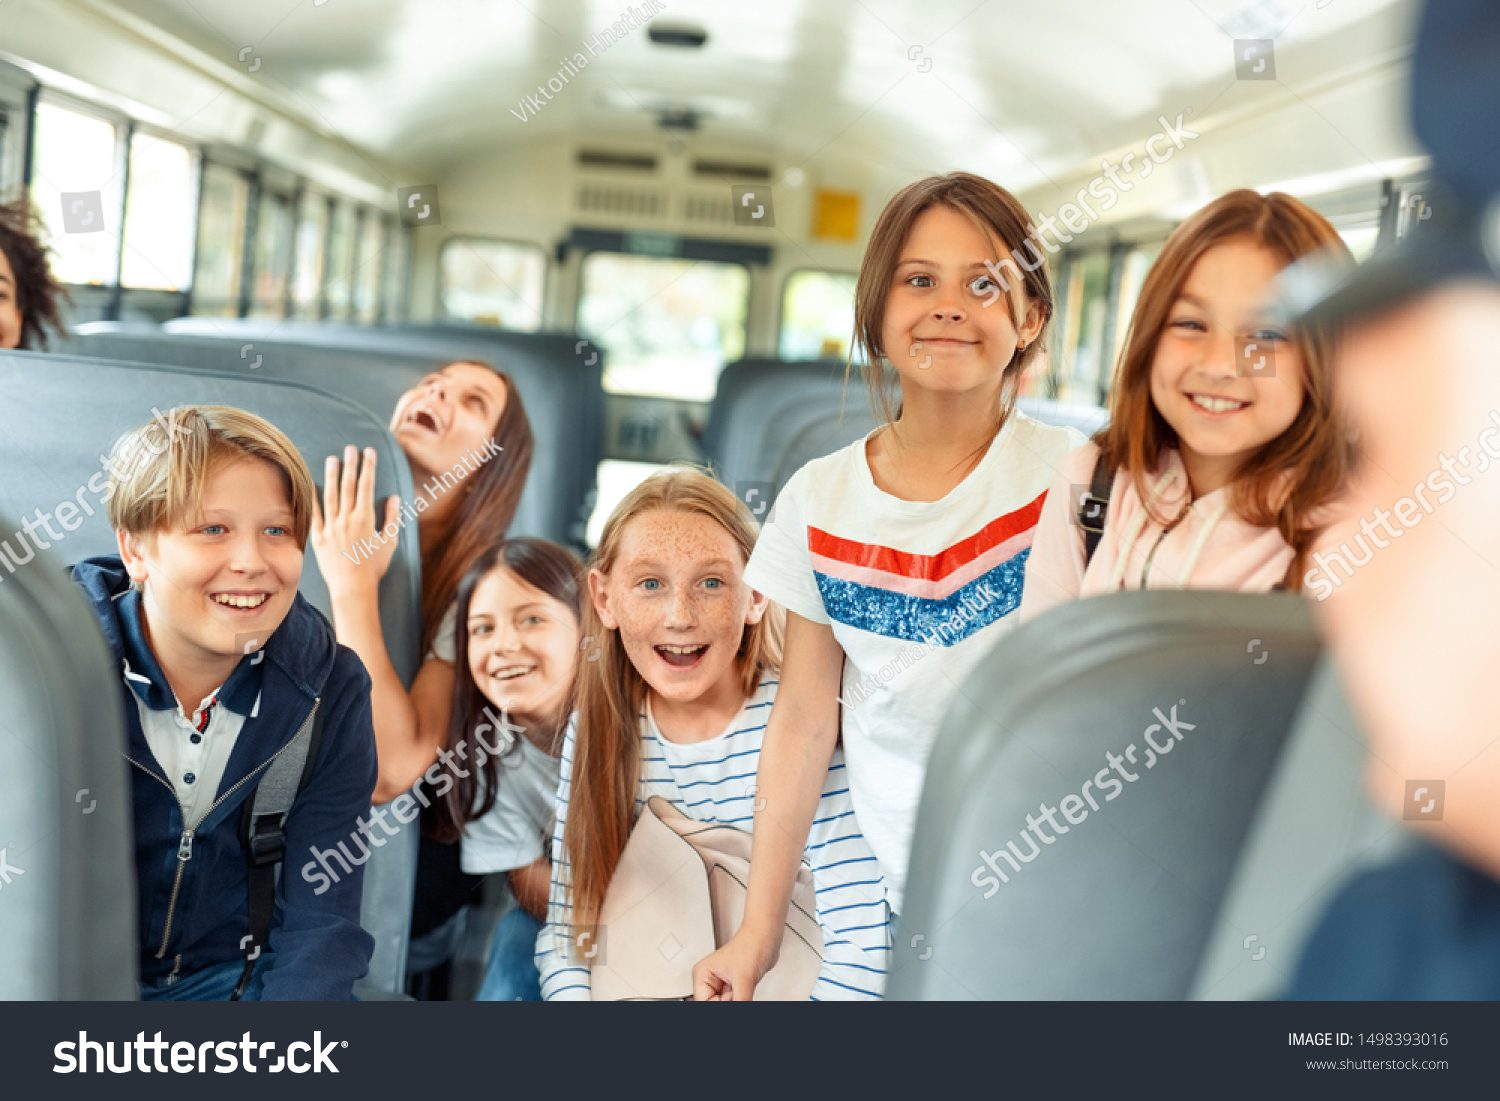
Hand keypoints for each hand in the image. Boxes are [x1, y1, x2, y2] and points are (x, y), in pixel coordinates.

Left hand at [309, 445, 401, 596]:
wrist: (353, 587)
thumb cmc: (374, 567)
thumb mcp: (389, 542)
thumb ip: (392, 518)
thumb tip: (394, 498)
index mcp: (365, 519)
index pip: (366, 486)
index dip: (368, 467)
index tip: (368, 452)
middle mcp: (347, 519)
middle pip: (348, 486)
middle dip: (351, 465)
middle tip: (350, 448)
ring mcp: (331, 527)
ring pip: (331, 496)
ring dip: (332, 476)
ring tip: (332, 459)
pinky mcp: (319, 537)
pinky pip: (314, 514)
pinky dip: (312, 499)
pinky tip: (311, 485)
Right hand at [692, 929, 779, 1001]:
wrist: (767, 937)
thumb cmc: (752, 945)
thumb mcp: (744, 980)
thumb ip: (740, 1002)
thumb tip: (739, 1011)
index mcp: (702, 974)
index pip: (704, 1003)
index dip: (719, 1006)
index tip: (732, 1001)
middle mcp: (710, 980)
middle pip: (715, 1004)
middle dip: (730, 1002)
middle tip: (740, 994)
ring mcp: (723, 984)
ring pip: (726, 1005)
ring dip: (738, 1001)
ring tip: (746, 989)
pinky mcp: (735, 987)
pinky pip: (736, 1003)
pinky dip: (742, 1002)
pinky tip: (747, 994)